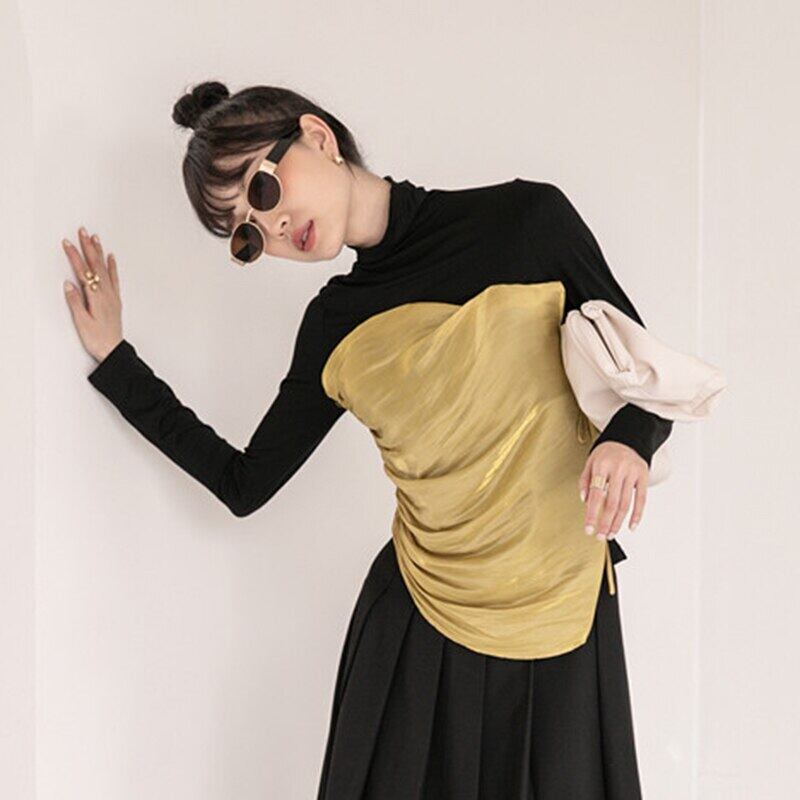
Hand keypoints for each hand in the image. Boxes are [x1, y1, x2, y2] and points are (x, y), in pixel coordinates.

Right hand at [62, 226, 122, 362]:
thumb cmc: (97, 338)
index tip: (68, 242)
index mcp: (96, 297)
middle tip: (82, 231)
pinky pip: (114, 278)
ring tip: (95, 238)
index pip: (83, 272)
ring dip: (99, 252)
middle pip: (95, 265)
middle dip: (88, 247)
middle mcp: (106, 293)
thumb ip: (76, 302)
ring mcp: (112, 295)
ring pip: (105, 268)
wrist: (113, 350)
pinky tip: (110, 257)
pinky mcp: (115, 299)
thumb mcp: (82, 322)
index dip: (75, 256)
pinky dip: (112, 266)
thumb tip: (69, 284)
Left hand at [578, 441, 647, 540]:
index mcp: (601, 465)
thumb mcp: (590, 462)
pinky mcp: (644, 476)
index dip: (592, 514)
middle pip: (611, 502)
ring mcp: (632, 473)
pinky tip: (631, 526)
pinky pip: (642, 499)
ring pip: (625, 503)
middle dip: (605, 523)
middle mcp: (618, 469)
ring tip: (611, 534)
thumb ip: (585, 481)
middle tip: (600, 536)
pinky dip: (637, 515)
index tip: (589, 528)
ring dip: (618, 522)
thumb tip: (585, 501)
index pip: (596, 494)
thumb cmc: (606, 453)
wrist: (627, 438)